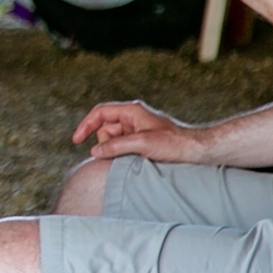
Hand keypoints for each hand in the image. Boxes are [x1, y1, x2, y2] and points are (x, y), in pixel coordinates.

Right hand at [72, 100, 209, 162]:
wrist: (196, 151)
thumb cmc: (174, 144)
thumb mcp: (142, 144)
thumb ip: (116, 146)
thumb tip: (94, 152)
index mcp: (131, 111)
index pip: (100, 113)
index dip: (85, 125)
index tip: (76, 140)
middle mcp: (132, 118)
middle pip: (105, 128)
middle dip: (106, 143)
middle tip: (120, 155)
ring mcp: (137, 129)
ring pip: (113, 140)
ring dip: (116, 151)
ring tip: (133, 158)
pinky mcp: (141, 141)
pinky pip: (123, 146)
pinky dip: (123, 154)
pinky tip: (134, 161)